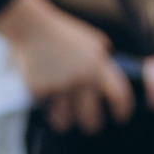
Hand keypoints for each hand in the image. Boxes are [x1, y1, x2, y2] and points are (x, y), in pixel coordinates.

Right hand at [0, 0, 133, 134]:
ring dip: (64, 121)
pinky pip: (46, 108)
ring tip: (60, 118)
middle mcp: (82, 78)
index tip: (120, 117)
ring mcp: (61, 85)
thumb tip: (111, 74)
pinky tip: (44, 95)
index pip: (119, 94)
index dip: (123, 110)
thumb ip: (102, 59)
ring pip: (66, 120)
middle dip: (91, 125)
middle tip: (89, 126)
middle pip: (91, 118)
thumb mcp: (90, 40)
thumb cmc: (61, 33)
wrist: (31, 26)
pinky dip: (45, 106)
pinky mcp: (41, 90)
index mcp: (98, 65)